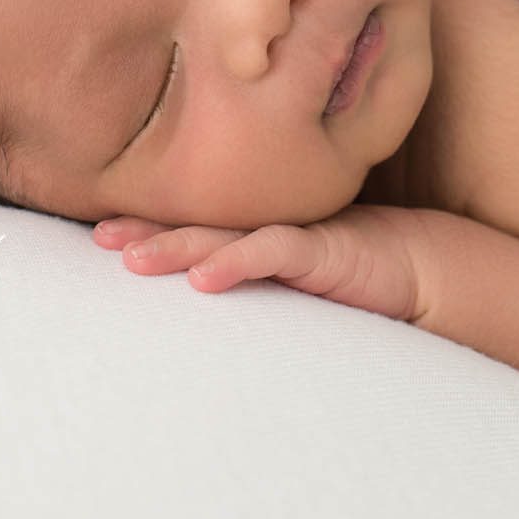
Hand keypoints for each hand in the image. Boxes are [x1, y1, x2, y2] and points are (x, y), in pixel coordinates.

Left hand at [93, 204, 423, 322]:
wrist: (418, 264)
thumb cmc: (352, 270)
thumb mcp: (292, 275)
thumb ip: (251, 272)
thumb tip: (200, 293)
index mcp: (254, 229)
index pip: (192, 226)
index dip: (148, 227)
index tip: (99, 235)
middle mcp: (265, 225)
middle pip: (195, 227)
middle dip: (146, 232)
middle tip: (100, 239)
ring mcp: (292, 234)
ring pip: (222, 237)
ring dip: (176, 248)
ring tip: (132, 259)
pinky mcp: (321, 250)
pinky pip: (272, 254)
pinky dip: (237, 264)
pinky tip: (205, 279)